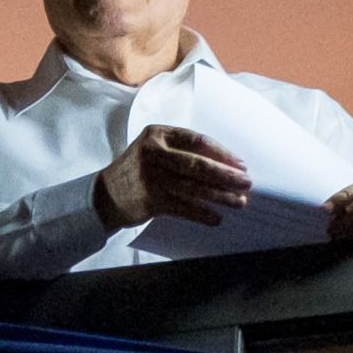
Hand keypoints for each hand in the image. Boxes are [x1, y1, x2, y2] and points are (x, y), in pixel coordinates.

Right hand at [94, 125, 251, 230]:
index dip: (222, 153)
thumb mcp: (154, 149)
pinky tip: (216, 218)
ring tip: (240, 202)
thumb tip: (223, 164)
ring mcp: (152, 178)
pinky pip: (183, 208)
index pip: (198, 140)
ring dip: (220, 196)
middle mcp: (154, 153)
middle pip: (199, 165)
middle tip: (246, 182)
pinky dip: (202, 214)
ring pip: (194, 188)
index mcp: (157, 134)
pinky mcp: (150, 200)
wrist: (105, 195)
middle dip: (226, 175)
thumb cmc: (138, 170)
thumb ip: (181, 150)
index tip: (240, 163)